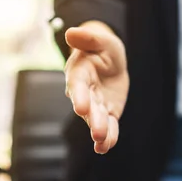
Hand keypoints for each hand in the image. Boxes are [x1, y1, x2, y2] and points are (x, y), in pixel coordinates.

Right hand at [64, 21, 128, 153]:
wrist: (110, 62)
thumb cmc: (103, 49)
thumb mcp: (102, 40)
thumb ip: (89, 39)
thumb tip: (71, 32)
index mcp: (79, 72)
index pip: (78, 85)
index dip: (79, 96)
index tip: (81, 107)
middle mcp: (84, 92)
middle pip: (88, 107)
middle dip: (93, 119)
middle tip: (97, 132)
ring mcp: (96, 104)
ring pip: (97, 119)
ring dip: (100, 132)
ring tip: (102, 143)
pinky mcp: (107, 113)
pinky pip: (108, 126)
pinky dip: (109, 137)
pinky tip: (105, 148)